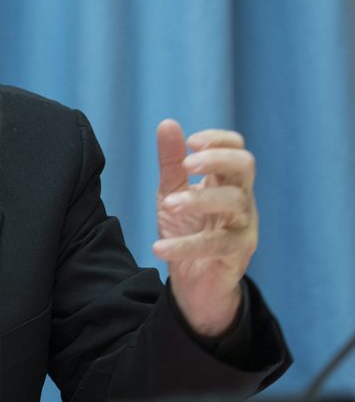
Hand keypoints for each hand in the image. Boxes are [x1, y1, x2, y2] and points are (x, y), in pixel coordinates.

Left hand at [153, 119, 257, 336]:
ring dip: (199, 199)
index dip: (218, 140)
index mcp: (227, 181)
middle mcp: (241, 199)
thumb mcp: (172, 190)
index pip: (237, 148)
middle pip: (245, 167)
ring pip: (235, 202)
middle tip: (187, 166)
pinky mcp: (238, 254)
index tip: (191, 142)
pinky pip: (217, 245)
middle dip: (217, 160)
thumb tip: (168, 123)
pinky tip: (159, 247)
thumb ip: (171, 161)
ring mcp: (244, 226)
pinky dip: (186, 245)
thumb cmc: (187, 229)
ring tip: (167, 204)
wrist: (193, 281)